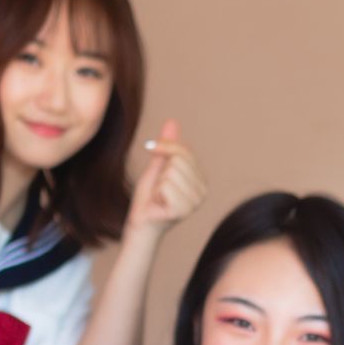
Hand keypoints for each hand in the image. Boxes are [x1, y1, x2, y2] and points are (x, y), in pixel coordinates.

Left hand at [125, 118, 206, 235]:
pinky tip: (158, 204)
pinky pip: (165, 185)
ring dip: (158, 183)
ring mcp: (195, 202)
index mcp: (201, 180)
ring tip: (159, 196)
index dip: (165, 147)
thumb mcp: (158, 166)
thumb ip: (167, 147)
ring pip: (171, 172)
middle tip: (159, 188)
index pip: (185, 151)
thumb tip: (172, 121)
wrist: (140, 223)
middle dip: (161, 170)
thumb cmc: (149, 197)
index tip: (151, 149)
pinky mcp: (182, 210)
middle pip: (179, 160)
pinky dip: (156, 192)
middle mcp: (203, 191)